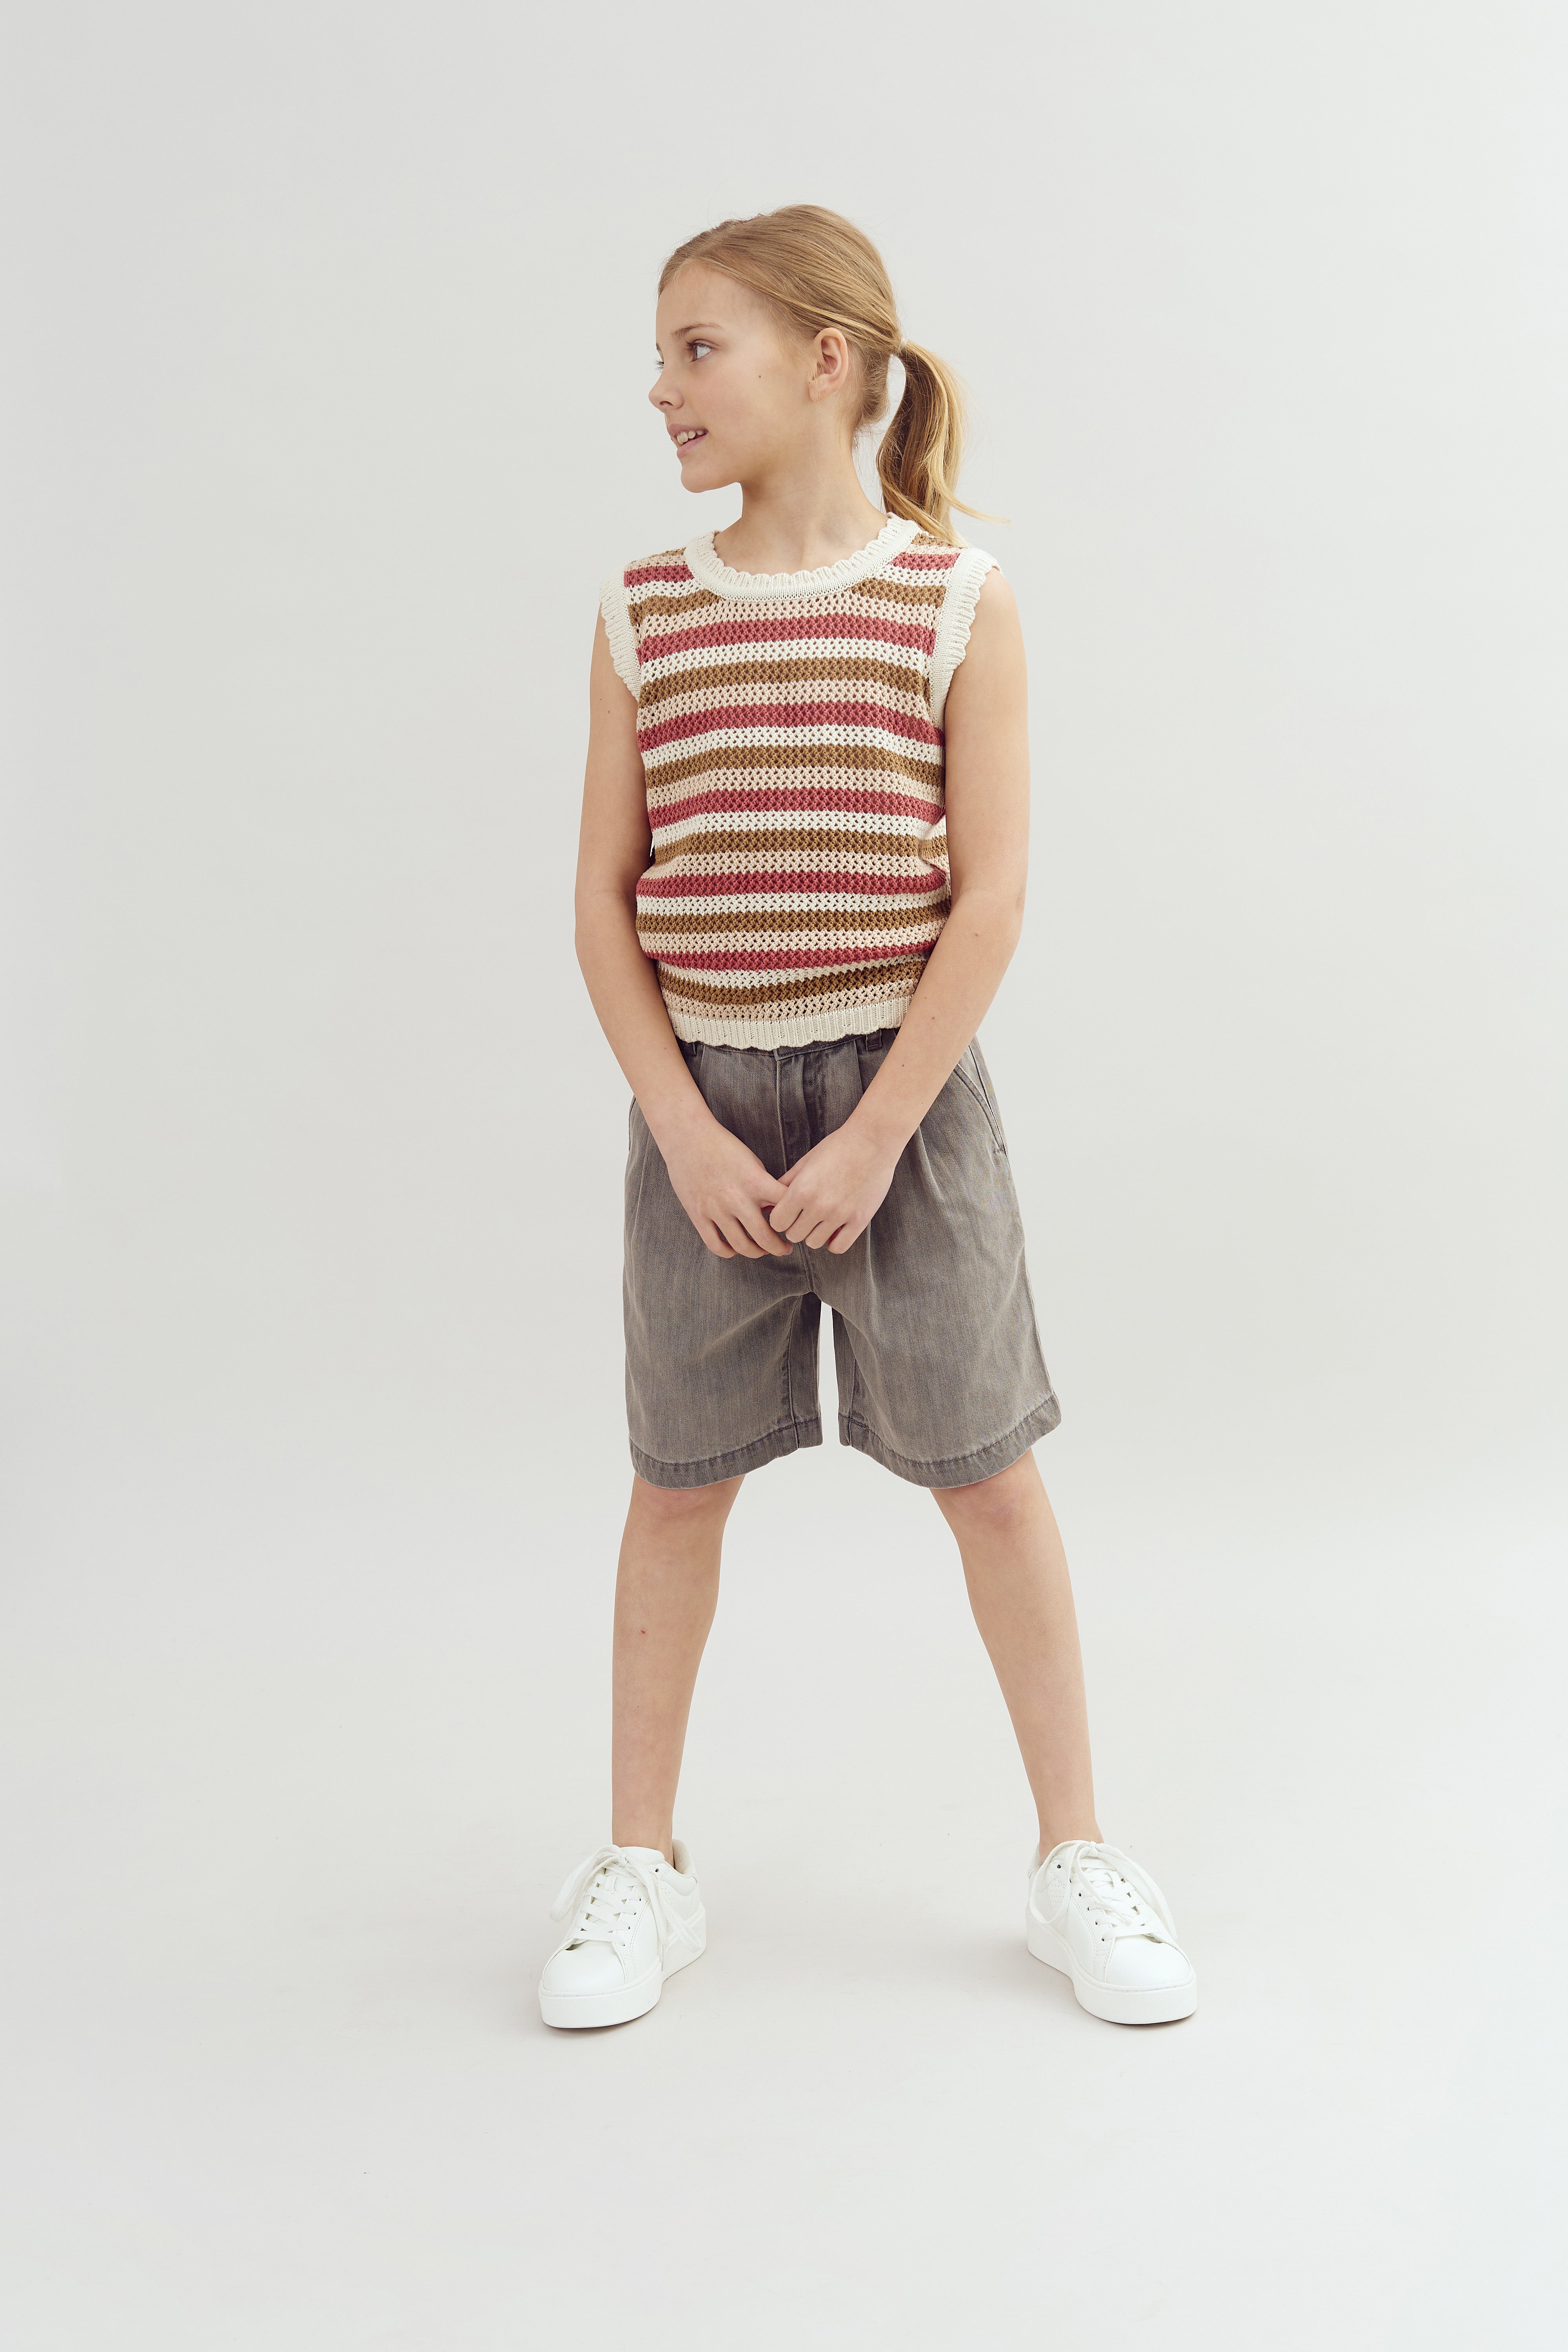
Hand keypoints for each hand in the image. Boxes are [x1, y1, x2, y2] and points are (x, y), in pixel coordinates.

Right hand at [661, 1117, 796, 1258]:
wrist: (688, 1137)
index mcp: (755, 1182)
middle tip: (785, 1248)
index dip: (795, 1219)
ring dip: (758, 1252)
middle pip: (765, 1237)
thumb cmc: (723, 1147)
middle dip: (780, 1248)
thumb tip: (775, 1211)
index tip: (796, 1223)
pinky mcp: (698, 1215)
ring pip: (742, 1246)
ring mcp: (716, 1209)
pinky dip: (730, 1252)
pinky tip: (736, 1248)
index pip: (785, 1208)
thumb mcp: (753, 1162)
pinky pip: (716, 1245)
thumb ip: (765, 1187)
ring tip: (764, 1250)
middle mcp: (737, 1198)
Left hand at [770, 1117, 901, 1251]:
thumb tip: (768, 1204)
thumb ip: (786, 1183)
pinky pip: (838, 1247)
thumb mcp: (806, 1161)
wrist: (873, 1141)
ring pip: (814, 1243)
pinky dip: (834, 1242)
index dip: (781, 1218)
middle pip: (794, 1235)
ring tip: (821, 1220)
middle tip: (805, 1215)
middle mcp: (818, 1205)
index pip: (777, 1222)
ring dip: (815, 1234)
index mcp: (801, 1189)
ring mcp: (840, 1214)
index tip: (788, 1212)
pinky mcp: (859, 1220)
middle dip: (796, 1226)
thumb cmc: (838, 1147)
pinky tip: (835, 1229)